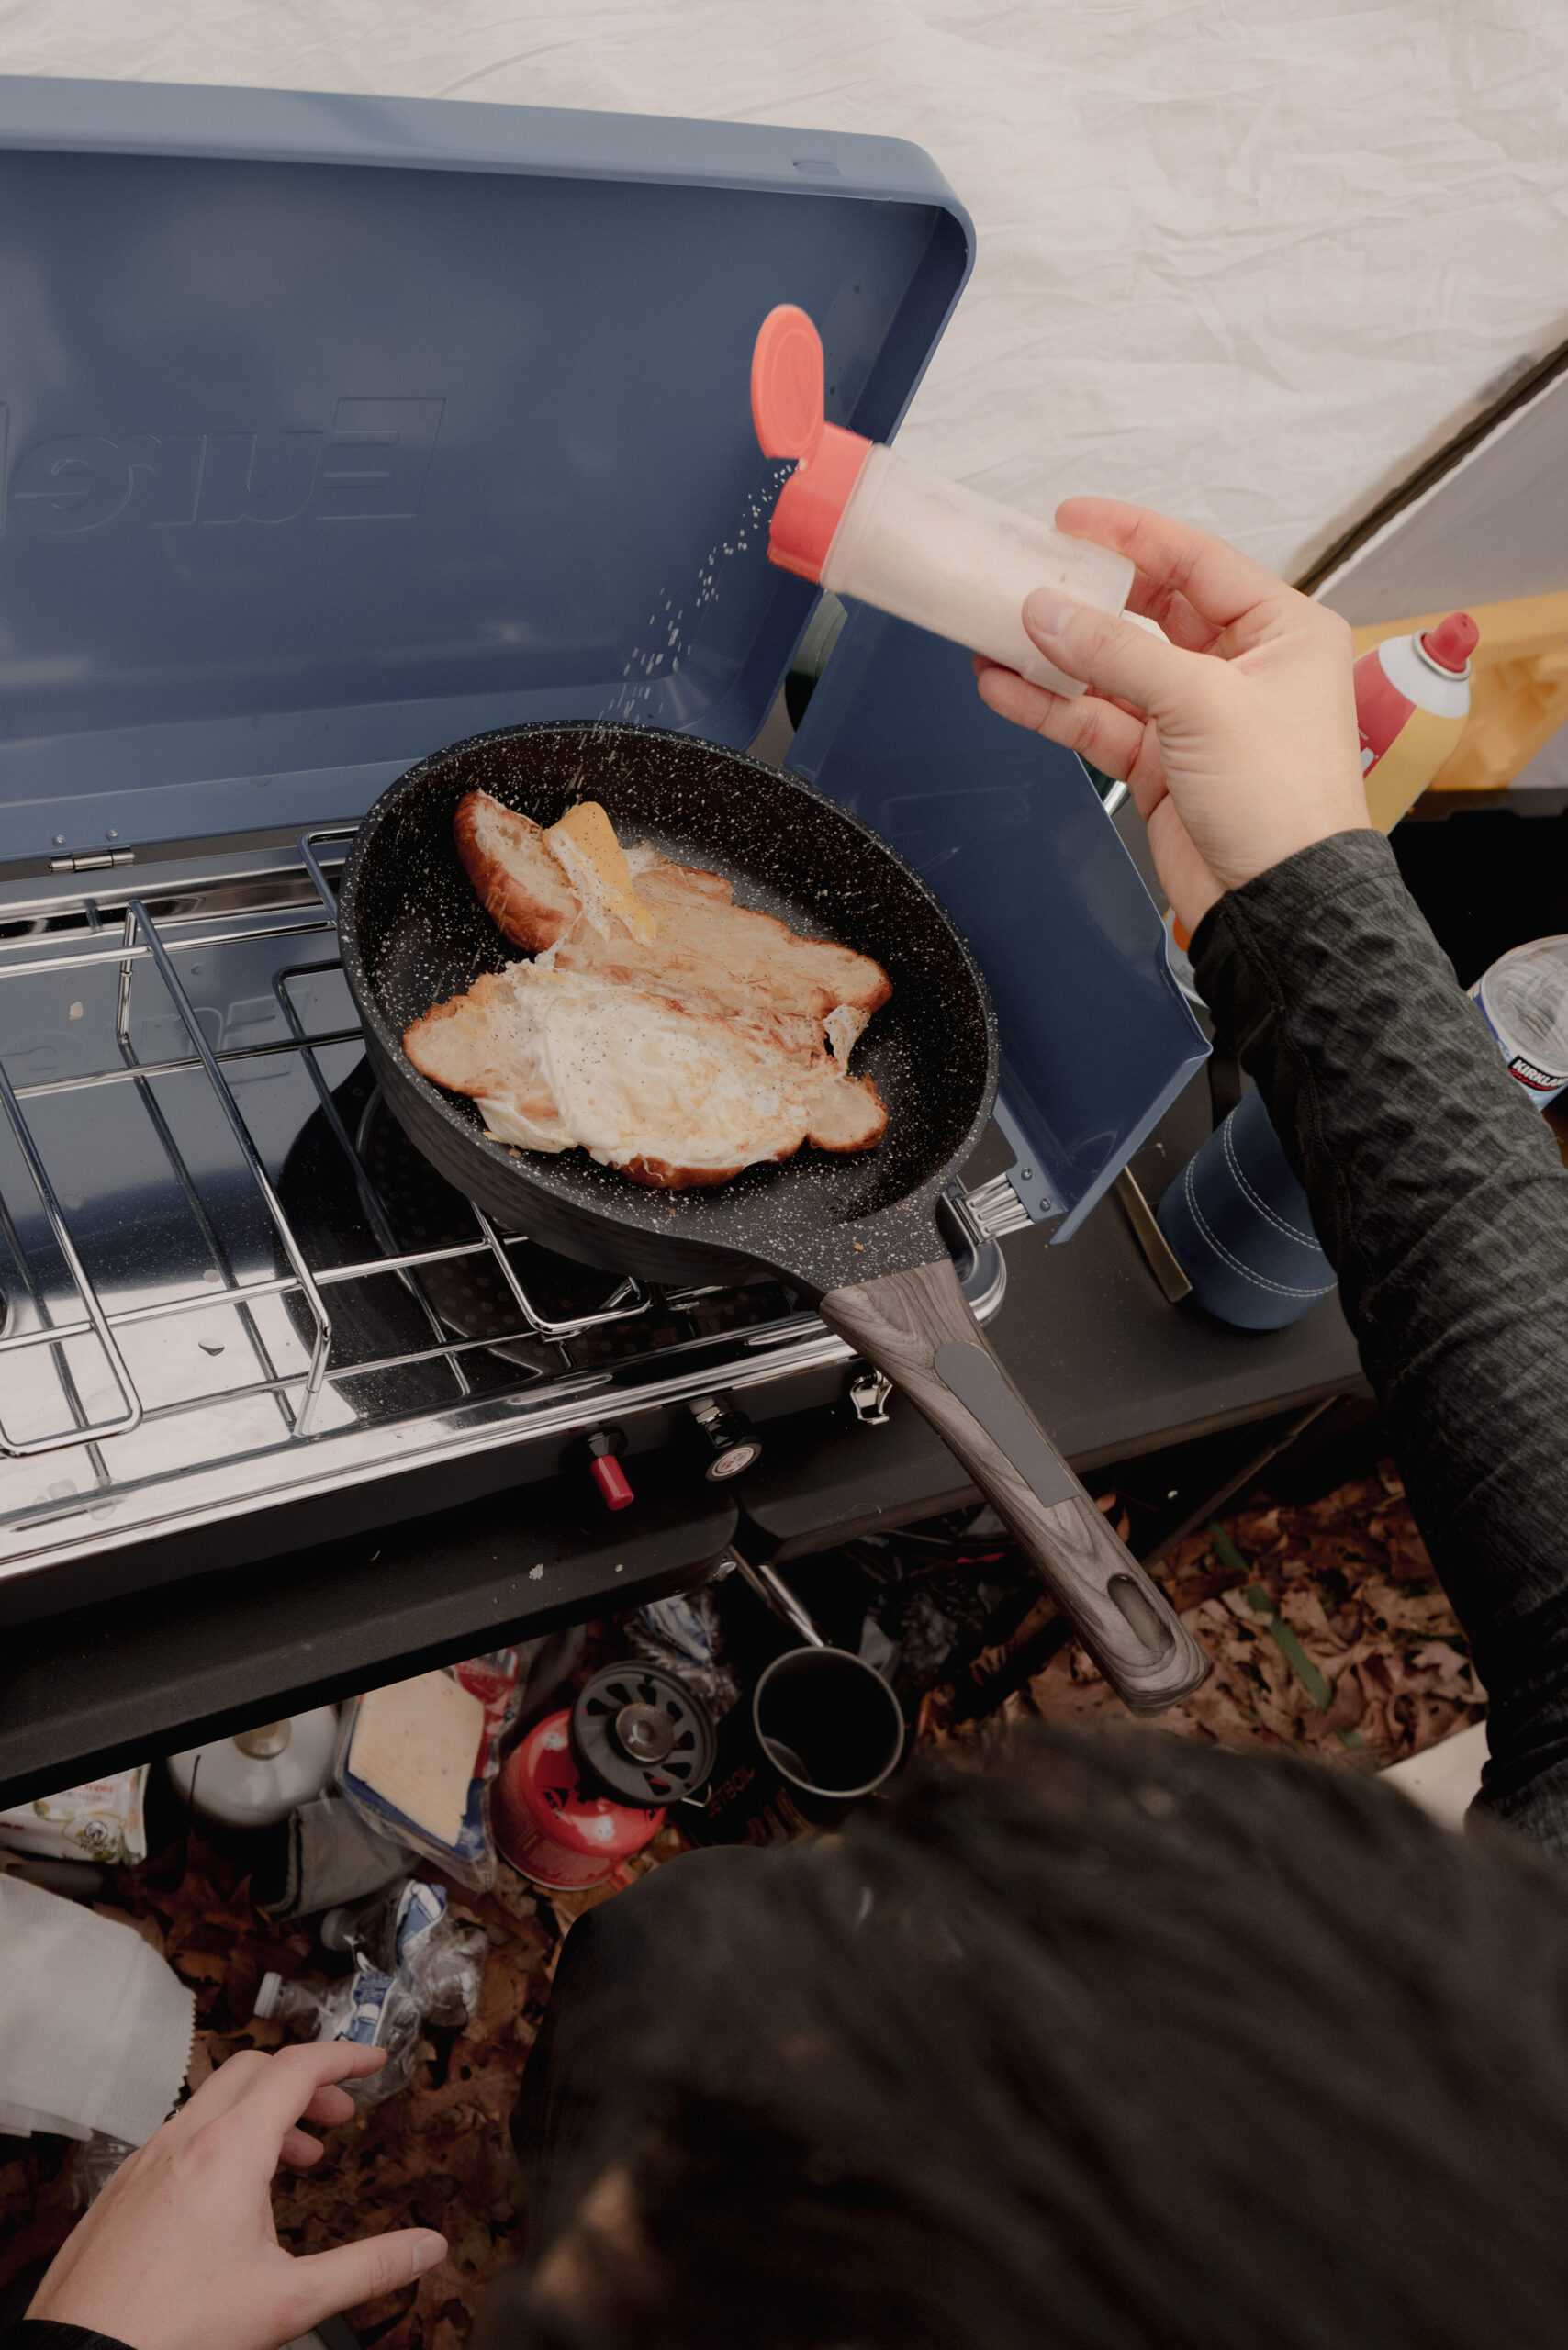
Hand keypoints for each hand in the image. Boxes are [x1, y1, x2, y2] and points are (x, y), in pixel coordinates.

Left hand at [28, 2043, 446, 2349]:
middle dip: (304, 2084)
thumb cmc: (173, 2331)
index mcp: (229, 2150)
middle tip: (336, 2116)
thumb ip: (367, 2268)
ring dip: (261, 2115)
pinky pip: (178, 2136)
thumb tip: (423, 2248)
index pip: (297, 2068)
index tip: (370, 2060)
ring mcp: (145, 2162)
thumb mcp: (289, 2301)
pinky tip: (228, 2198)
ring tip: (291, 2161)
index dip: (343, 2056)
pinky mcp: (121, 2190)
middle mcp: (183, 2141)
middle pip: (254, 2070)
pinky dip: (219, 2141)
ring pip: (212, 2103)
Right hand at [974, 497, 1369, 933]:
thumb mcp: (1203, 704)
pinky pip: (1096, 721)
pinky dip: (1051, 706)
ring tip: (995, 632)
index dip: (1131, 536)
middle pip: (1147, 611)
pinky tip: (1005, 686)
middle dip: (1084, 599)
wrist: (1279, 902)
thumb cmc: (1285, 801)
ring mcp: (1194, 716)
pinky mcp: (1158, 764)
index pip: (1195, 561)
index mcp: (1281, 629)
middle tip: (1027, 577)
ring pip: (1111, 670)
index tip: (1072, 521)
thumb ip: (1117, 653)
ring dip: (1054, 655)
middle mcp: (1240, 665)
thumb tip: (1049, 612)